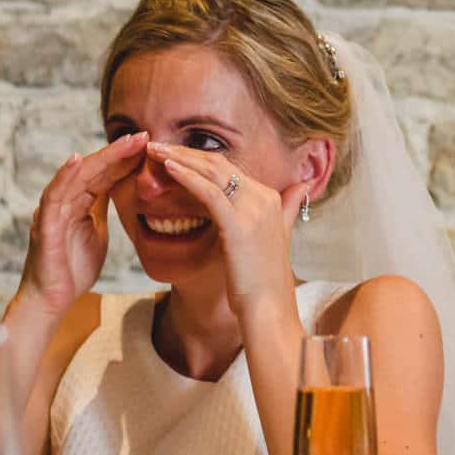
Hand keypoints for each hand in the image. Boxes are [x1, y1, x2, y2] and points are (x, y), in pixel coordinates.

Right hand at [19, 133, 147, 316]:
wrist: (53, 300)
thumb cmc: (73, 268)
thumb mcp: (96, 231)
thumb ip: (101, 208)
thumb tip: (117, 187)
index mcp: (79, 202)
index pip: (105, 174)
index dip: (125, 159)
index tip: (149, 145)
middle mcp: (65, 200)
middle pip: (94, 169)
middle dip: (119, 152)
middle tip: (144, 135)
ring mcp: (54, 210)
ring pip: (78, 176)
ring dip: (102, 157)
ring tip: (126, 142)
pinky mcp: (45, 224)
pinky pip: (54, 195)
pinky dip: (65, 176)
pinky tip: (77, 159)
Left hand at [146, 143, 310, 316]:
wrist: (268, 309)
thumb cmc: (264, 281)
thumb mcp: (279, 237)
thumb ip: (288, 208)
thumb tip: (301, 187)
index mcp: (270, 198)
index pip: (229, 168)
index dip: (198, 158)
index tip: (172, 154)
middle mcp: (264, 198)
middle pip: (218, 163)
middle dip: (184, 151)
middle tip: (156, 145)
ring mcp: (252, 210)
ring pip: (211, 172)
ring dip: (179, 157)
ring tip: (154, 150)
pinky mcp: (237, 224)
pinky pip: (208, 191)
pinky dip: (186, 176)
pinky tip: (167, 168)